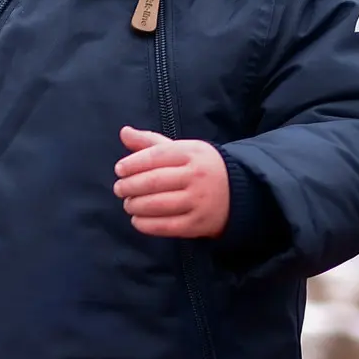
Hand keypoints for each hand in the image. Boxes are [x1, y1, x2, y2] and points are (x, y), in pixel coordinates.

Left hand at [114, 126, 229, 237]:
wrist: (239, 192)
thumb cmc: (201, 167)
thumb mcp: (182, 149)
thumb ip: (151, 142)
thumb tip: (124, 132)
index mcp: (192, 153)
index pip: (155, 156)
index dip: (133, 163)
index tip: (119, 170)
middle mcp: (196, 176)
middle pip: (153, 181)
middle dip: (130, 186)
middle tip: (119, 189)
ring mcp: (198, 201)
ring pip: (158, 204)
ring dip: (136, 205)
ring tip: (128, 204)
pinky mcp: (198, 224)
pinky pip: (166, 226)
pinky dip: (147, 225)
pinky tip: (137, 220)